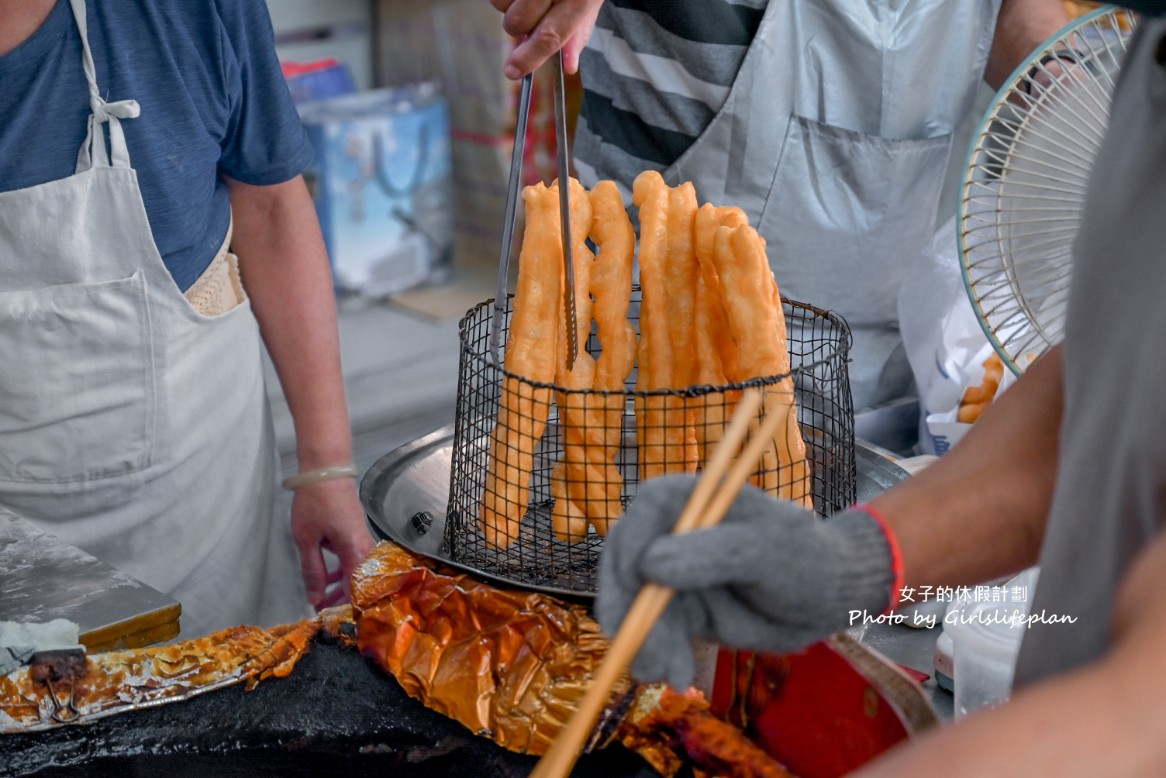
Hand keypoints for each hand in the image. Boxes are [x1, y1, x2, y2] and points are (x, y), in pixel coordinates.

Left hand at [290, 478, 374, 608]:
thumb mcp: (307, 540)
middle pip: (360, 583)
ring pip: (357, 571)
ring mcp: (363, 540)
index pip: (357, 590)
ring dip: (340, 585)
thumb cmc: (315, 503)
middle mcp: (365, 548)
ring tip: (320, 595)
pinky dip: (341, 570)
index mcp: (355, 551)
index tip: (331, 619)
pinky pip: (354, 559)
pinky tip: (326, 573)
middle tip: (322, 609)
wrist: (326, 470)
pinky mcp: (357, 534)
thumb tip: (315, 599)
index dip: (346, 608)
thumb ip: (312, 571)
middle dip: (342, 600)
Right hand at [492, 0, 604, 77]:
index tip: (512, 71)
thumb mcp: (591, 0)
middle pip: (516, 22)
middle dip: (518, 25)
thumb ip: (579, 32)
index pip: (551, 35)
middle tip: (530, 11)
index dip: (529, 58)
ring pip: (499, 3)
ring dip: (507, 3)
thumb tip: (569, 66)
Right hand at [596, 476, 897, 687]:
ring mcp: (672, 569)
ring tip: (672, 678)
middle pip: (627, 566)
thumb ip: (712, 554)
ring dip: (646, 644)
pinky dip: (658, 654)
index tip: (634, 596)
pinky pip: (653, 630)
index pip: (642, 517)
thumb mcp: (766, 551)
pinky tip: (677, 677)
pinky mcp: (677, 606)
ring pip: (637, 606)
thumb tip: (649, 563)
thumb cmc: (805, 560)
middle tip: (647, 656)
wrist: (827, 600)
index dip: (628, 556)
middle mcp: (673, 530)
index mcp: (691, 498)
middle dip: (633, 614)